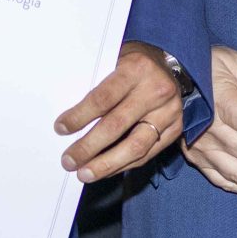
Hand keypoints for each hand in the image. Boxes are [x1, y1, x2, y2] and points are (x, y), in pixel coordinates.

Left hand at [54, 43, 188, 181]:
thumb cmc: (132, 66)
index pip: (103, 98)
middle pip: (117, 125)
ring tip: (85, 174)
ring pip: (136, 146)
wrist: (169, 65)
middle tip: (69, 161)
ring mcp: (169, 112)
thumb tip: (68, 122)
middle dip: (89, 147)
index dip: (80, 116)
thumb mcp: (114, 63)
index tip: (60, 129)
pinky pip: (148, 154)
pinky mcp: (176, 129)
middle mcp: (155, 91)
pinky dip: (124, 165)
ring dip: (107, 164)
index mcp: (136, 69)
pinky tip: (105, 171)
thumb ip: (97, 87)